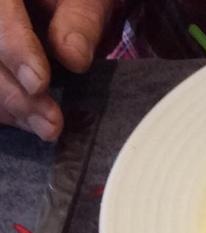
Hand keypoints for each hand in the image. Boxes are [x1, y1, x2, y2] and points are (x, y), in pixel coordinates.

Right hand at [1, 0, 113, 140]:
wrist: (65, 5)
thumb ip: (80, 20)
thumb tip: (74, 58)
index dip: (15, 51)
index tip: (38, 85)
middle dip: (15, 94)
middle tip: (51, 123)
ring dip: (11, 108)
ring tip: (48, 128)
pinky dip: (7, 111)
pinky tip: (32, 123)